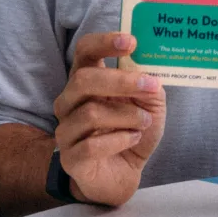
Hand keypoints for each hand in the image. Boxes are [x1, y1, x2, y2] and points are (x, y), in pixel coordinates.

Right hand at [52, 32, 165, 205]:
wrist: (124, 174)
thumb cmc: (132, 131)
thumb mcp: (149, 104)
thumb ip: (148, 85)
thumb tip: (151, 68)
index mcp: (87, 81)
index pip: (84, 51)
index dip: (104, 42)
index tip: (131, 42)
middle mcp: (69, 102)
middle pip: (83, 79)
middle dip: (121, 81)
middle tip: (151, 85)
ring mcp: (66, 130)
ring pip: (91, 114)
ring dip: (128, 116)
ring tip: (144, 122)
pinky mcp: (71, 158)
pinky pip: (92, 145)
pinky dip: (121, 139)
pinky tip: (133, 139)